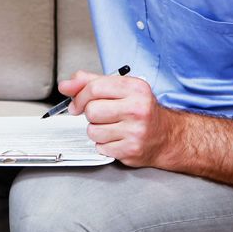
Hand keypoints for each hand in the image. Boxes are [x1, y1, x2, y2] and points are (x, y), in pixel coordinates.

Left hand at [60, 70, 177, 167]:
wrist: (166, 136)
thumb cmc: (141, 111)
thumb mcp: (121, 89)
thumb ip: (91, 82)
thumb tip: (66, 85)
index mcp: (135, 88)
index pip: (94, 88)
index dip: (79, 96)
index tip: (76, 103)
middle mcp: (137, 108)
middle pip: (91, 110)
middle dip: (90, 114)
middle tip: (102, 115)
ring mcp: (135, 130)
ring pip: (93, 130)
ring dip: (96, 130)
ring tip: (112, 128)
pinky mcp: (131, 149)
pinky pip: (100, 147)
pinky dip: (104, 144)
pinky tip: (117, 139)